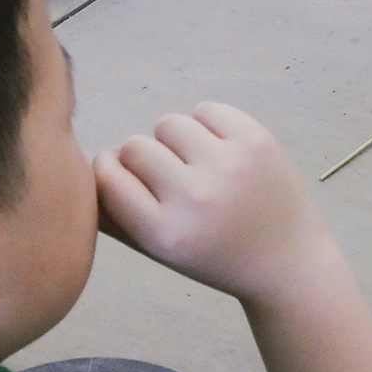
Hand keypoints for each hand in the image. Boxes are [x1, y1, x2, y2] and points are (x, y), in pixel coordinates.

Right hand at [95, 102, 337, 305]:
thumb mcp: (161, 251)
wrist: (287, 262)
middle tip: (168, 177)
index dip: (107, 169)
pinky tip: (220, 151)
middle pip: (135, 146)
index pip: (105, 176)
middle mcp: (194, 196)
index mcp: (164, 233)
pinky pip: (206, 109)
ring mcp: (228, 164)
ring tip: (196, 164)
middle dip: (144, 158)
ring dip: (175, 139)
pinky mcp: (256, 140)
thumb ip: (117, 217)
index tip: (120, 174)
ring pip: (169, 123)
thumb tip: (84, 171)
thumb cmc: (215, 257)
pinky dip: (207, 125)